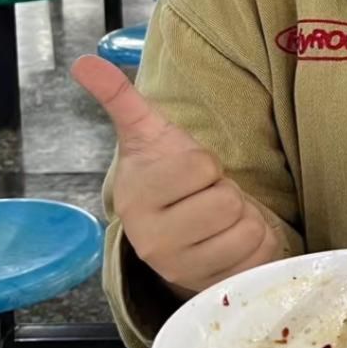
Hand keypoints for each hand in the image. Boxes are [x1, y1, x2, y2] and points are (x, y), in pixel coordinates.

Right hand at [72, 55, 280, 295]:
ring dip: (243, 217)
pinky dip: (258, 242)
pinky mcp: (216, 285)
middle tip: (204, 197)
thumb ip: (119, 98)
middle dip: (224, 191)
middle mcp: (154, 243)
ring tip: (217, 218)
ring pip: (246, 228)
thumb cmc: (168, 177)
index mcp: (137, 199)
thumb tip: (85, 62)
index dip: (204, 164)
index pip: (200, 166)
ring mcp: (184, 271)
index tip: (189, 173)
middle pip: (226, 201)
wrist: (177, 229)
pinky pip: (261, 253)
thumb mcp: (147, 135)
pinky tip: (233, 241)